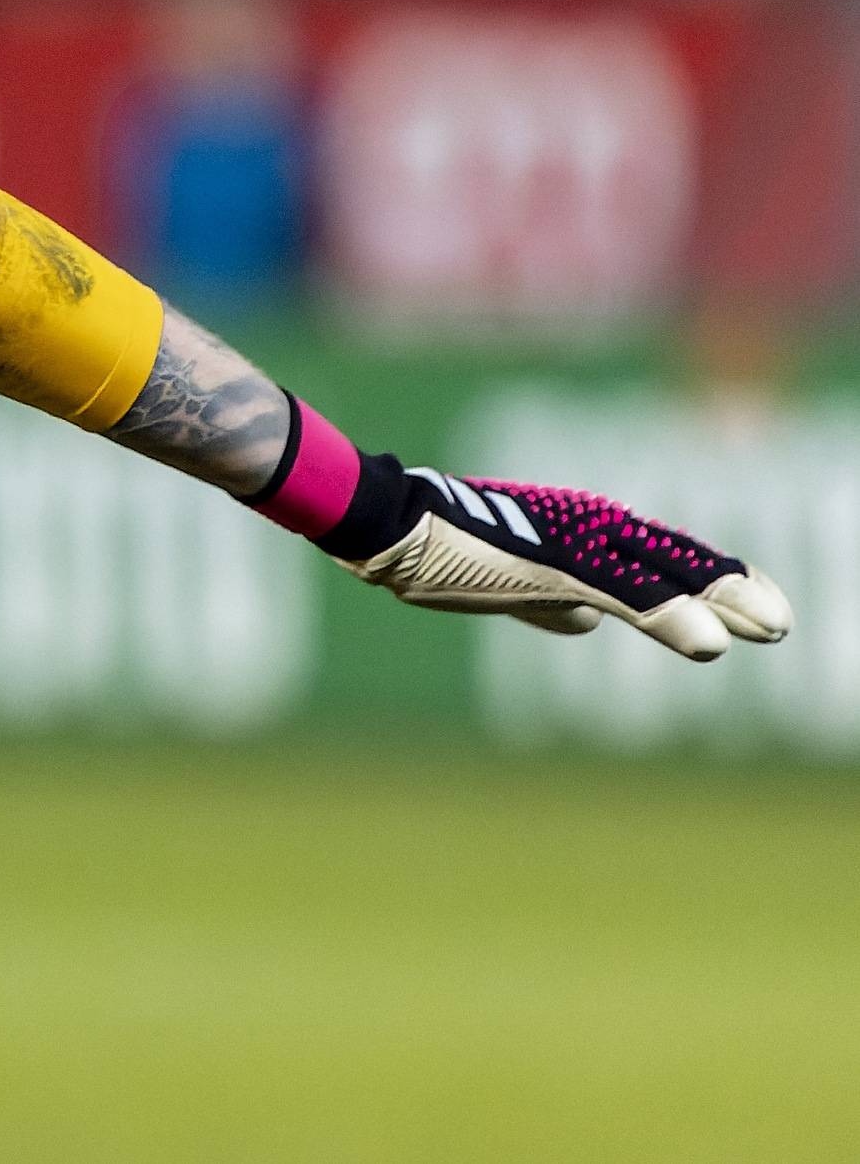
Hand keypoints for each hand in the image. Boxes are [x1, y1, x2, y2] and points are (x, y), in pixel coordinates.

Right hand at [335, 464, 793, 661]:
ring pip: (663, 572)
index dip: (707, 577)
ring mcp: (573, 541)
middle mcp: (586, 525)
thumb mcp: (503, 576)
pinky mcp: (553, 563)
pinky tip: (708, 644)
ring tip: (770, 627)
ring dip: (721, 601)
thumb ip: (550, 599)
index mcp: (576, 530)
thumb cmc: (432, 542)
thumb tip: (586, 623)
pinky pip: (624, 594)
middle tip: (779, 620)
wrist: (385, 521)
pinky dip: (670, 616)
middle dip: (731, 588)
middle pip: (675, 556)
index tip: (753, 604)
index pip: (659, 552)